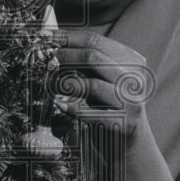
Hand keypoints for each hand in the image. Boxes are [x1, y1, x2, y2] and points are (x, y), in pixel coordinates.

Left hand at [52, 29, 154, 149]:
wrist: (127, 144)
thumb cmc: (106, 108)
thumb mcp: (98, 79)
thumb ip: (82, 62)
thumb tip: (52, 36)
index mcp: (131, 62)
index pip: (95, 41)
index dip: (67, 38)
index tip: (46, 38)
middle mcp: (134, 78)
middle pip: (92, 57)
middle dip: (64, 57)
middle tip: (48, 62)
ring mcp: (131, 101)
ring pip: (92, 84)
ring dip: (65, 84)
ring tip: (53, 86)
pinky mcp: (124, 123)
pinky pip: (90, 113)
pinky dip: (71, 108)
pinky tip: (60, 106)